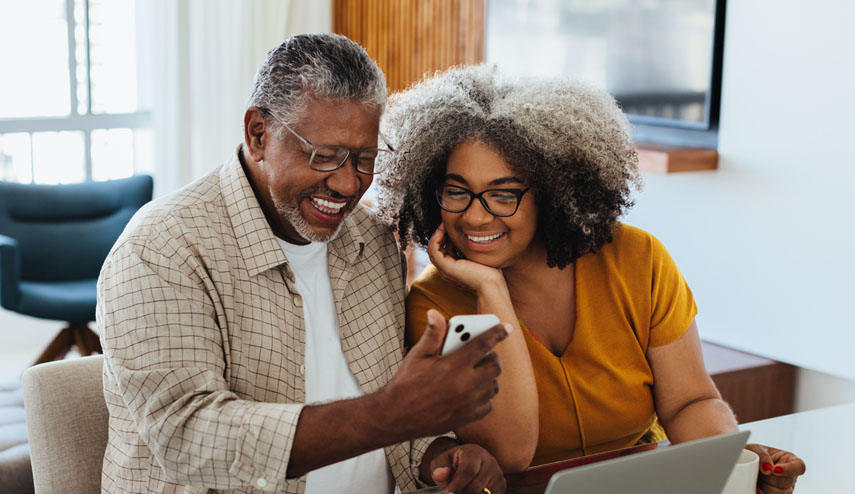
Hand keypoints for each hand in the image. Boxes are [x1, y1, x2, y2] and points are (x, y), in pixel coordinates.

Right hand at [379, 309, 510, 439]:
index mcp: (453, 366)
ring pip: (494, 385)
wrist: (395, 418)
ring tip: (476, 371)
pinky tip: (472, 390)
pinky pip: (488, 404)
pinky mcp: (467, 418)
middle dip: (492, 356)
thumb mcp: (417, 355)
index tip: (506, 327)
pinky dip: (484, 395)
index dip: (497, 333)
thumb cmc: (405, 384)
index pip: (483, 344)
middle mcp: (465, 385)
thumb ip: (432, 334)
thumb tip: (435, 312)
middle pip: (494, 366)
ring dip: (489, 376)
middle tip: (484, 353)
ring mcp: (468, 404)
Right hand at [427, 224, 505, 293]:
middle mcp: (445, 270)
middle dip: (441, 234)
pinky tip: (443, 229)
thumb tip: (471, 233)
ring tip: (444, 223)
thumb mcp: (476, 255)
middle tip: (446, 222)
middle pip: (437, 248)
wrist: (490, 283)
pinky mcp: (444, 267)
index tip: (452, 225)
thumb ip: (469, 247)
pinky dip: (436, 238)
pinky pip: (433, 249)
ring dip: (437, 234)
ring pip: (433, 248)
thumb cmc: (489, 271)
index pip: (444, 249)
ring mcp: (444, 269)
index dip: (446, 237)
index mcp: (452, 268)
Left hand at [431, 443, 506, 493]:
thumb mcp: (441, 462)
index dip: (457, 485)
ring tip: (462, 490)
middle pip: (476, 486)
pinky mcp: (502, 485)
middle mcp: (489, 461)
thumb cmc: (452, 464)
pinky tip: (470, 491)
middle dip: (462, 493)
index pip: (467, 471)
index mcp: (474, 452)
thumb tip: (442, 473)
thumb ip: (439, 467)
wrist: (467, 462)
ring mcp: (498, 474)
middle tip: (452, 493)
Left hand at [746, 443, 805, 493]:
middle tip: (760, 473)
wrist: (743, 463)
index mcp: (789, 460)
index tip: (775, 470)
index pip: (799, 466)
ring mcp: (783, 488)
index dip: (789, 469)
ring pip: (780, 493)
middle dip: (771, 478)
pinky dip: (762, 493)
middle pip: (787, 482)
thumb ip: (762, 456)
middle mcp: (789, 476)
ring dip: (766, 487)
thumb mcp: (755, 449)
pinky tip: (756, 490)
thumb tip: (768, 469)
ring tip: (756, 481)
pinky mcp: (774, 493)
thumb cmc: (752, 454)